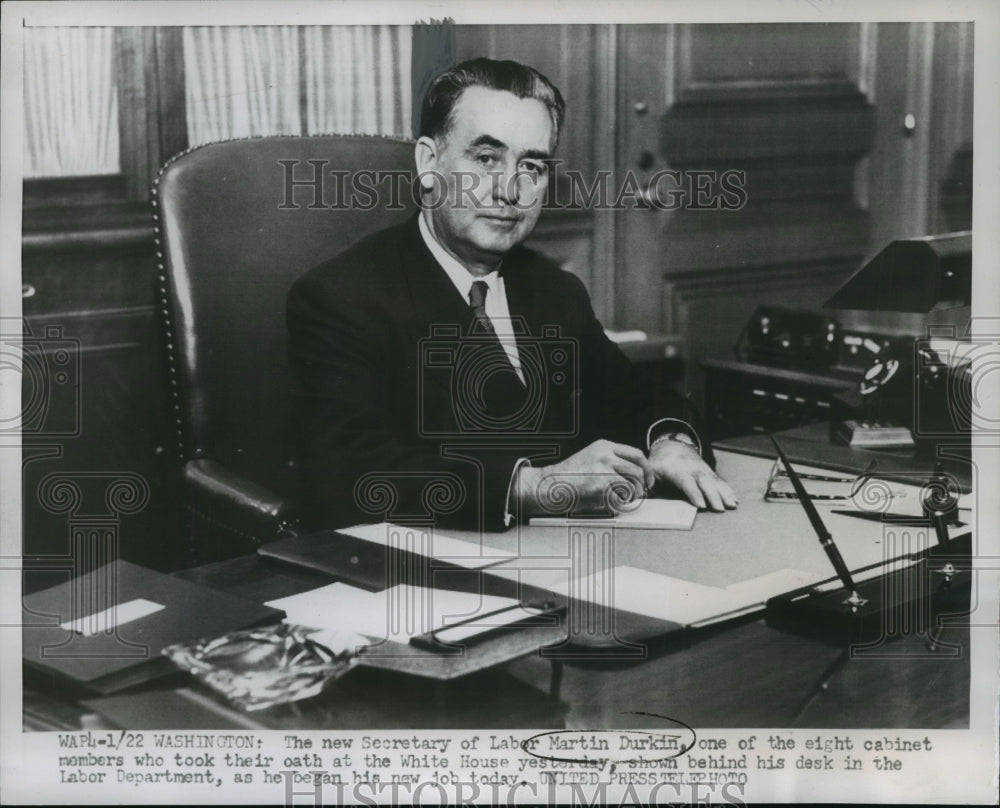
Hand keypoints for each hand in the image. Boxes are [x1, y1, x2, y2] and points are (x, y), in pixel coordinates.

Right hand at [516, 440, 654, 516]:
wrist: (551, 485)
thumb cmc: (570, 477)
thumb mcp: (591, 459)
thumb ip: (611, 462)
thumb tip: (636, 475)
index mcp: (604, 446)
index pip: (636, 454)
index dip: (647, 468)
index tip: (648, 479)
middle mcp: (605, 454)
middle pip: (638, 469)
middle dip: (644, 484)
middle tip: (641, 493)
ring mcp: (603, 468)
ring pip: (633, 482)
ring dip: (634, 494)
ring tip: (625, 498)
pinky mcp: (601, 484)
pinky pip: (622, 495)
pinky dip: (621, 501)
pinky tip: (612, 502)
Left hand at [649, 438, 737, 511]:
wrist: (672, 446)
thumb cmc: (660, 463)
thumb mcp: (650, 469)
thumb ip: (648, 481)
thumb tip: (643, 492)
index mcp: (677, 470)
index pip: (686, 482)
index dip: (694, 493)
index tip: (701, 505)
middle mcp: (692, 469)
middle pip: (704, 482)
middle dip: (713, 495)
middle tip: (720, 509)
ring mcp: (703, 470)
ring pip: (715, 481)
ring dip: (724, 493)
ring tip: (732, 505)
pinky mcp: (709, 473)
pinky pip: (720, 481)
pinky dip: (728, 490)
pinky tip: (735, 500)